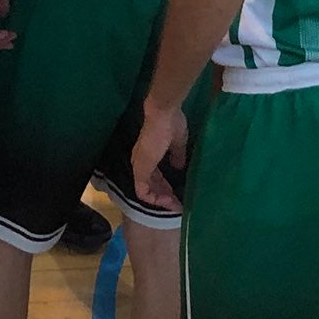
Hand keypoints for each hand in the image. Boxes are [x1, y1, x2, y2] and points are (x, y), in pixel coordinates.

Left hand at [131, 98, 188, 213]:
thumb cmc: (171, 123)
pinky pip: (143, 191)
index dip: (165, 189)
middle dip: (164, 198)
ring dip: (160, 200)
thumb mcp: (178, 141)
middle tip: (178, 205)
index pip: (155, 178)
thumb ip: (177, 155)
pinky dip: (154, 199)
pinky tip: (168, 202)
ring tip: (175, 206)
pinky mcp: (141, 168)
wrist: (163, 112)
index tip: (178, 196)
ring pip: (146, 191)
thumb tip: (178, 166)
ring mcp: (140, 165)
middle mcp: (141, 162)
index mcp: (149, 155)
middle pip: (150, 186)